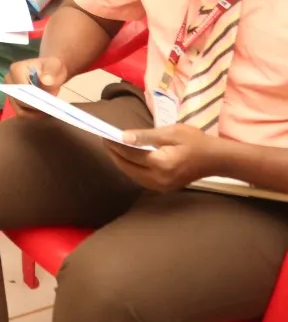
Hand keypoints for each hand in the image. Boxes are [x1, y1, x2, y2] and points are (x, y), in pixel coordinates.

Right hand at [4, 56, 68, 113]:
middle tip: (51, 109)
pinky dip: (32, 115)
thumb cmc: (52, 67)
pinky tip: (43, 112)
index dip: (35, 98)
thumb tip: (45, 81)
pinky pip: (21, 112)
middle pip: (19, 100)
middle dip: (36, 107)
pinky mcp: (13, 100)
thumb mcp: (55, 66)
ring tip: (48, 111)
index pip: (22, 88)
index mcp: (16, 69)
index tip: (49, 103)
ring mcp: (10, 92)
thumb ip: (51, 72)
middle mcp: (9, 81)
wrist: (50, 71)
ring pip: (19, 109)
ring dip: (34, 113)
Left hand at [106, 124, 220, 193]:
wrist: (216, 159)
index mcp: (161, 163)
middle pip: (128, 167)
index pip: (130, 154)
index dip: (115, 144)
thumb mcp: (171, 132)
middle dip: (114, 154)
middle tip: (105, 141)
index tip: (104, 134)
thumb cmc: (195, 141)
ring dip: (121, 162)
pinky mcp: (164, 188)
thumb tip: (122, 137)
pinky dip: (131, 169)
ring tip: (112, 148)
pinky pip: (141, 179)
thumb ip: (145, 135)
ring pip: (132, 175)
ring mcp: (161, 186)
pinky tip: (127, 159)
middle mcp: (159, 178)